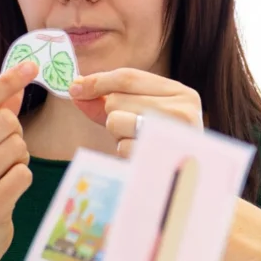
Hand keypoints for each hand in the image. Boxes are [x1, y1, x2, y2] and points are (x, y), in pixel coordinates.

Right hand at [0, 60, 37, 260]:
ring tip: (3, 180)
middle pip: (5, 122)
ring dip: (19, 161)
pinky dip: (22, 182)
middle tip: (5, 159)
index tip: (32, 66)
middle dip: (15, 137)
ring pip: (17, 148)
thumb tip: (14, 90)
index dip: (8, 81)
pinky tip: (7, 195)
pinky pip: (23, 175)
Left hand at [69, 69, 203, 158]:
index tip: (74, 87)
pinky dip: (123, 152)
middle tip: (131, 132)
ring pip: (114, 120)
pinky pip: (120, 146)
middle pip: (116, 100)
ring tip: (136, 143)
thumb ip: (109, 104)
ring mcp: (172, 132)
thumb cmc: (159, 148)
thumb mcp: (142, 118)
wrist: (187, 183)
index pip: (129, 77)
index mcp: (180, 93)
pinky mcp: (159, 154)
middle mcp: (182, 108)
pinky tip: (139, 157)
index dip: (98, 81)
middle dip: (112, 116)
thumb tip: (76, 89)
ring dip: (117, 135)